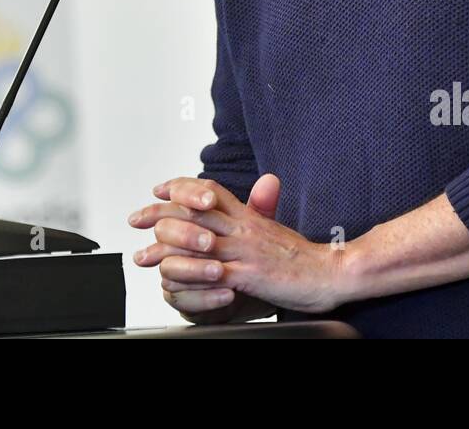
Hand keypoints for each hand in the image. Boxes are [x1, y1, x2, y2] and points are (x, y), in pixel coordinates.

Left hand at [128, 174, 353, 320]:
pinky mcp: (249, 275)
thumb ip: (250, 216)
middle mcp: (243, 227)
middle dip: (159, 214)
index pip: (208, 190)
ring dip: (164, 248)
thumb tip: (229, 209)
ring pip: (196, 240)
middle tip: (137, 219)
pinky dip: (188, 276)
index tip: (158, 190)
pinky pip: (211, 273)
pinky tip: (171, 280)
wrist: (331, 272)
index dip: (180, 187)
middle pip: (194, 211)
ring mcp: (245, 251)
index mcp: (248, 215)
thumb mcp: (272, 229)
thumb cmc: (302, 257)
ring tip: (143, 256)